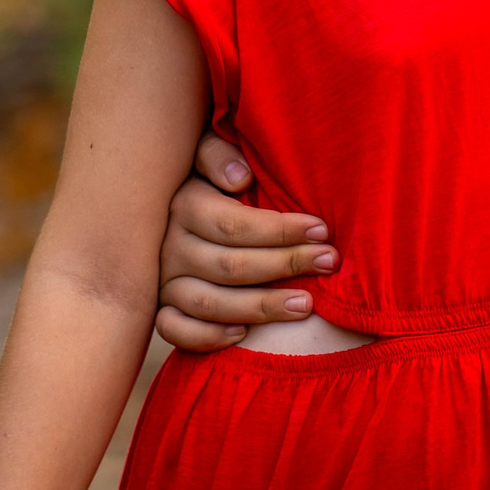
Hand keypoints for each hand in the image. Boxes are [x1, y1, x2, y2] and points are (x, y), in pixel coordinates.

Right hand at [152, 134, 336, 351]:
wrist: (185, 215)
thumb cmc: (214, 180)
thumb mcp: (209, 153)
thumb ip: (219, 155)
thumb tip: (240, 178)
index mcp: (184, 205)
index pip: (233, 224)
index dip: (280, 231)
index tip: (321, 231)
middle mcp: (170, 246)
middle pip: (229, 265)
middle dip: (286, 264)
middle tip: (329, 262)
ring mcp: (163, 281)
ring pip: (208, 302)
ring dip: (260, 307)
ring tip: (306, 304)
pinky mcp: (160, 309)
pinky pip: (175, 330)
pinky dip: (207, 335)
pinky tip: (243, 333)